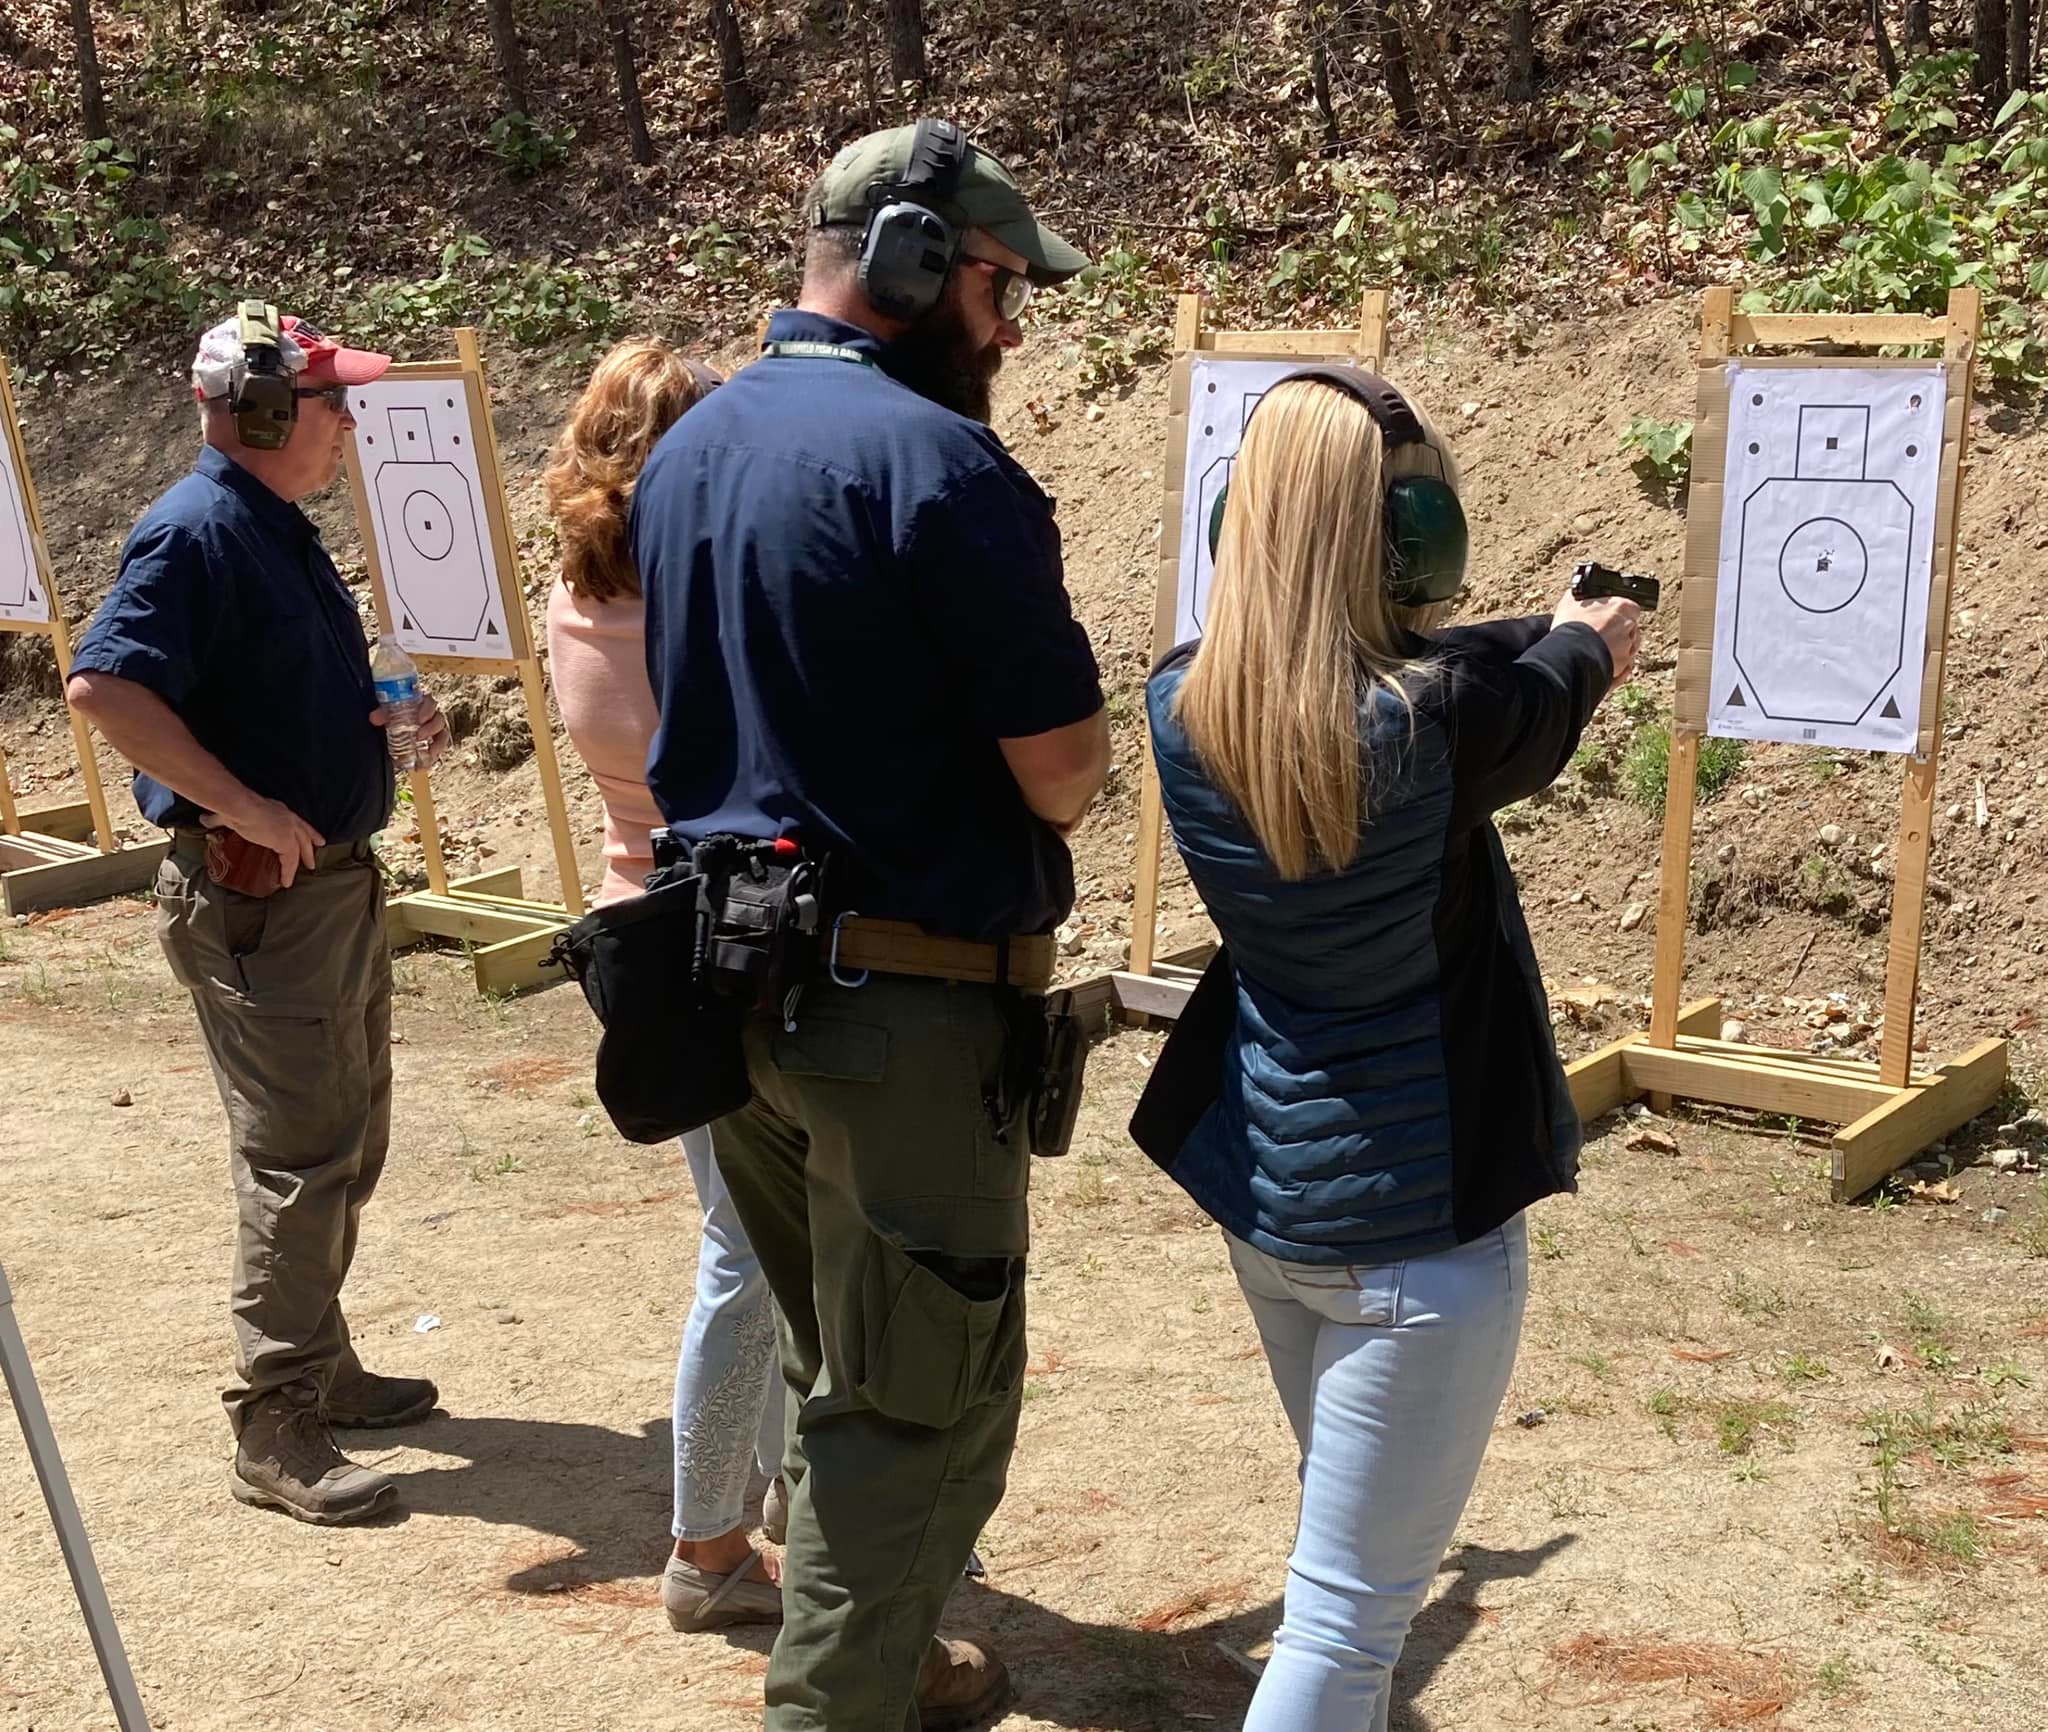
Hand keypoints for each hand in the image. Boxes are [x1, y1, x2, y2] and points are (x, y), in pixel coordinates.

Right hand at [204, 798, 323, 888]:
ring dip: (305, 858)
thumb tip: (204, 820)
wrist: (240, 807)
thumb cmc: (234, 806)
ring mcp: (289, 831)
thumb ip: (218, 818)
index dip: (305, 830)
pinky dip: (289, 872)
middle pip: (305, 833)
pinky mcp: (286, 843)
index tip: (314, 837)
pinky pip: (290, 862)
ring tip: (308, 868)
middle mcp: (288, 819)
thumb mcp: (228, 813)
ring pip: (301, 848)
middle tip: (317, 852)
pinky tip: (288, 881)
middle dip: (311, 843)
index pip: (296, 821)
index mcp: (278, 810)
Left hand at [368, 690, 450, 769]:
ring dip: (436, 746)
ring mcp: (434, 731)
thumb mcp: (386, 715)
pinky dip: (430, 760)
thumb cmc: (392, 718)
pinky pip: (437, 752)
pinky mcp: (433, 745)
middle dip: (431, 729)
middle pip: (439, 720)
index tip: (420, 719)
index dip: (428, 710)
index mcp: (422, 705)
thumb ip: (382, 714)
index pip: (430, 703)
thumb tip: (374, 718)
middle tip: (419, 737)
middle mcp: (431, 717)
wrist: (390, 731)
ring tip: (427, 754)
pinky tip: (422, 766)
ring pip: (442, 736)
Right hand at [1552, 589, 1640, 691]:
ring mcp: (1628, 646)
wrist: (1568, 652)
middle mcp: (1629, 626)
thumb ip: (1581, 596)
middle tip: (1602, 638)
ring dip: (1619, 651)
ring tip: (1601, 654)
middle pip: (1632, 630)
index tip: (1609, 620)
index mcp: (1621, 606)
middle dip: (1620, 634)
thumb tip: (1580, 594)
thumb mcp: (1570, 601)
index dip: (1620, 615)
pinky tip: (1606, 666)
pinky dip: (1619, 668)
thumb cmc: (1570, 626)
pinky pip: (1625, 667)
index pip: (1631, 608)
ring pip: (1629, 649)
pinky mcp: (1623, 665)